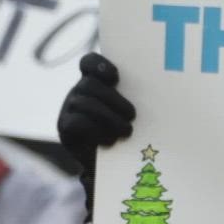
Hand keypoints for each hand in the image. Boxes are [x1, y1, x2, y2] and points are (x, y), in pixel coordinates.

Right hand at [57, 52, 135, 167]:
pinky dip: (96, 132)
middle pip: (90, 84)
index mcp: (96, 80)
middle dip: (113, 99)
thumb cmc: (126, 131)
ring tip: (127, 131)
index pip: (90, 62)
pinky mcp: (65, 127)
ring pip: (85, 104)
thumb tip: (157, 94)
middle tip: (132, 115)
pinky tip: (110, 141)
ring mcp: (70, 107)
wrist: (109, 161)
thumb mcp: (129, 111)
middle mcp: (80, 90)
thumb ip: (134, 98)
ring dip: (109, 118)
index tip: (116, 77)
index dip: (100, 65)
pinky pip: (77, 123)